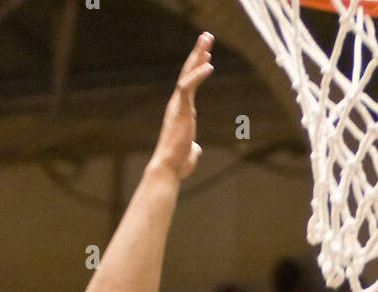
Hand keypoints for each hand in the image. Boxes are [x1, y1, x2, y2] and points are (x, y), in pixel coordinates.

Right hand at [150, 32, 213, 180]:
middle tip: (207, 36)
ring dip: (197, 55)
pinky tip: (209, 64)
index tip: (206, 54)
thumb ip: (193, 147)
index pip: (188, 84)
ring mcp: (178, 106)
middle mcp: (177, 104)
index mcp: (180, 111)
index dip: (197, 68)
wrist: (168, 168)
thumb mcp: (189, 153)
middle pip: (187, 72)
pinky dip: (198, 74)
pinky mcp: (180, 109)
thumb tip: (196, 149)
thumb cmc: (177, 163)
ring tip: (207, 39)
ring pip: (187, 74)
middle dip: (197, 53)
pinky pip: (188, 86)